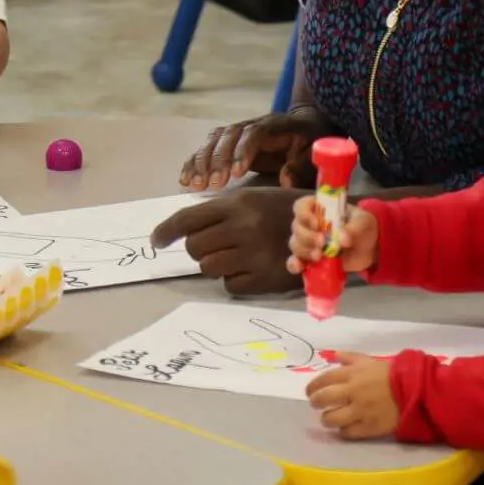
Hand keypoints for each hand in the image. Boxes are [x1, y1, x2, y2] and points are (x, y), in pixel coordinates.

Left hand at [152, 187, 302, 295]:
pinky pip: (230, 285)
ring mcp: (253, 255)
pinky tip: (252, 268)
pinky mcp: (264, 279)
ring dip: (216, 264)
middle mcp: (242, 228)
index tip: (156, 242)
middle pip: (194, 247)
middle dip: (199, 249)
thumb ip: (221, 212)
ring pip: (208, 267)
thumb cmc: (285, 211)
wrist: (327, 230)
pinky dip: (235, 280)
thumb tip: (184, 228)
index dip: (166, 231)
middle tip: (217, 246)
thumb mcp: (253, 198)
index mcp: (237, 204)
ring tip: (237, 256)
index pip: (188, 219)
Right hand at [179, 109, 330, 192]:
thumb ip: (301, 164)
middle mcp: (250, 124)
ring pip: (213, 142)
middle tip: (213, 184)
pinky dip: (193, 163)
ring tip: (196, 186)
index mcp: (274, 124)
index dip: (243, 151)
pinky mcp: (226, 142)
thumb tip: (285, 180)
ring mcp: (235, 132)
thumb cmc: (309, 139)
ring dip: (201, 163)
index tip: (236, 173)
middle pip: (228, 136)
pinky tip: (184, 180)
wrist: (302, 122)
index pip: (254, 133)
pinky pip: (205, 149)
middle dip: (218, 160)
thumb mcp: (313, 150)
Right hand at [287, 201, 379, 275]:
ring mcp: (308, 243)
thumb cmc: (363, 228)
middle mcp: (309, 224)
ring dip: (304, 250)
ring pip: (295, 244)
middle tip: (322, 243)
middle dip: (307, 236)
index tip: (316, 224)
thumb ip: (354, 229)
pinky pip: (295, 261)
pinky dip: (294, 264)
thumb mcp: (363, 223)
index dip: (304, 214)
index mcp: (320, 209)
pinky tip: (299, 268)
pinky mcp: (310, 259)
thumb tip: (342, 239)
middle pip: (297, 227)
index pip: (301, 206)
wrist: (370, 249)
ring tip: (319, 256)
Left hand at [305, 354, 398, 439]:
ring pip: (332, 419)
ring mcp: (360, 411)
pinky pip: (348, 432)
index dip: (313, 387)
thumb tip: (333, 356)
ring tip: (328, 419)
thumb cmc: (393, 373)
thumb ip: (350, 357)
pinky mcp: (369, 427)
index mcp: (351, 374)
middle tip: (316, 405)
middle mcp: (352, 392)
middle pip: (323, 399)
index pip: (323, 380)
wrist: (415, 390)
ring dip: (326, 419)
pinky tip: (344, 429)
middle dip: (315, 402)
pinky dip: (343, 431)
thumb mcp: (370, 360)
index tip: (310, 392)